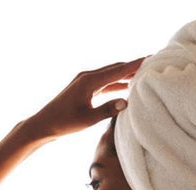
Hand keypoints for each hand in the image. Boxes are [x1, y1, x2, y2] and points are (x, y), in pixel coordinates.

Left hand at [34, 56, 149, 137]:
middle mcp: (87, 77)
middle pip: (115, 68)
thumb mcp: (88, 119)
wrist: (44, 124)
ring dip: (126, 74)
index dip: (134, 65)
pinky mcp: (84, 88)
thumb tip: (126, 102)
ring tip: (142, 73)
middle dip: (132, 66)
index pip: (117, 71)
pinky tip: (127, 86)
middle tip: (151, 63)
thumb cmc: (64, 123)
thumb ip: (107, 110)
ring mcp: (85, 82)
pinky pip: (105, 83)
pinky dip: (116, 83)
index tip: (149, 59)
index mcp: (89, 81)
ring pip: (110, 75)